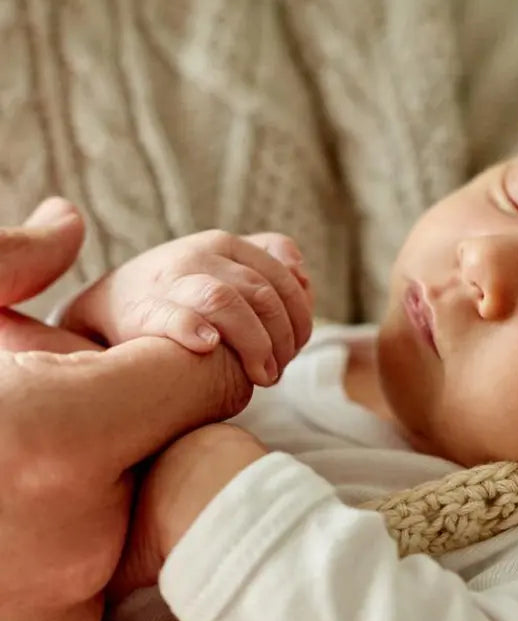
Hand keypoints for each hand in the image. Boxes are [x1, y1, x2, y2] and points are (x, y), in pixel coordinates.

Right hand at [0, 200, 256, 620]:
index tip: (162, 352)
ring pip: (136, 526)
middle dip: (133, 434)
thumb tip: (68, 221)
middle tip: (61, 435)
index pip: (201, 373)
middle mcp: (72, 536)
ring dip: (90, 504)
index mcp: (57, 437)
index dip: (187, 354)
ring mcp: (61, 611)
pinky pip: (85, 596)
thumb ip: (3, 269)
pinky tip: (3, 546)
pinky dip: (55, 568)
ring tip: (14, 493)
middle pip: (175, 453)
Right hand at [61, 229, 314, 386]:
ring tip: (262, 375)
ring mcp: (170, 281)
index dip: (300, 317)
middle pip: (261, 294)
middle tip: (278, 370)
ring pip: (225, 301)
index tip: (297, 348)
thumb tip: (305, 277)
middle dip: (282, 338)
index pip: (283, 277)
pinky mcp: (142, 311)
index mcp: (227, 244)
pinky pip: (173, 317)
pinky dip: (194, 330)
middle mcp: (199, 255)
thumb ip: (270, 269)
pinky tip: (210, 346)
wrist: (109, 310)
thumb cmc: (183, 297)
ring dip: (254, 344)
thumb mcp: (227, 270)